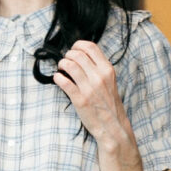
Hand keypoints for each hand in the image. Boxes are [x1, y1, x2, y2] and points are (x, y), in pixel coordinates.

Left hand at [53, 39, 135, 154]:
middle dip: (68, 55)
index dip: (78, 45)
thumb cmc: (109, 104)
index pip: (90, 47)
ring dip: (62, 64)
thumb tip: (82, 57)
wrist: (112, 126)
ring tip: (61, 68)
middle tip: (65, 61)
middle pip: (78, 54)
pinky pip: (64, 82)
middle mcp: (99, 76)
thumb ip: (99, 68)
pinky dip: (57, 78)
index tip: (73, 49)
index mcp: (107, 70)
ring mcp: (89, 88)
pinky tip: (57, 78)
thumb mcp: (110, 81)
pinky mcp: (80, 99)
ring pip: (70, 65)